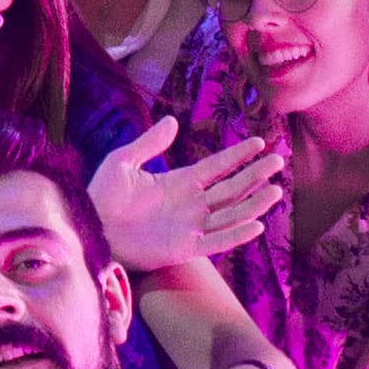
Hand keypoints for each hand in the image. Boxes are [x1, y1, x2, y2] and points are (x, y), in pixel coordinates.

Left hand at [87, 116, 288, 272]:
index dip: (238, 155)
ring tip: (275, 190)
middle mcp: (191, 204)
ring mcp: (190, 227)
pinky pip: (216, 242)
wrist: (90, 228)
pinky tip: (256, 224)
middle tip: (278, 160)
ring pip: (231, 214)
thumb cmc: (102, 196)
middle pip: (231, 189)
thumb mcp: (123, 162)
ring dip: (253, 203)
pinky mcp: (184, 248)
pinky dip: (236, 234)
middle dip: (255, 175)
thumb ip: (149, 143)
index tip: (260, 143)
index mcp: (179, 182)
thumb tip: (172, 120)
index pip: (217, 166)